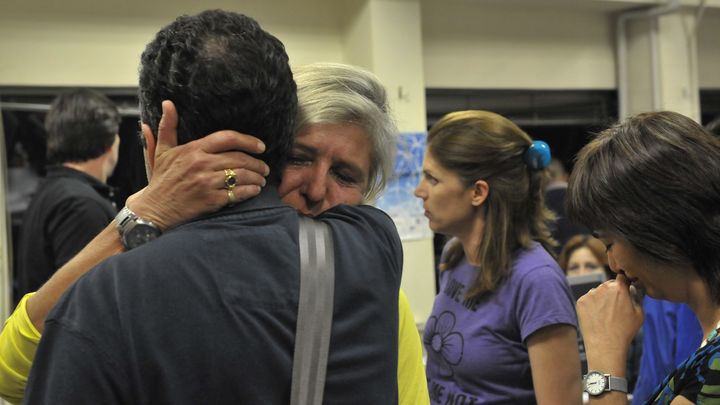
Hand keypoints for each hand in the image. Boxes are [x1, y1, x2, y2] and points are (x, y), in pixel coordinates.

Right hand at [128, 100, 269, 229]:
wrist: (153, 210)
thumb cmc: (161, 180)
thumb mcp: (161, 151)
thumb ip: (168, 127)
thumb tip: (168, 103)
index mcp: (193, 149)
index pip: (227, 138)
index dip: (248, 140)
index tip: (261, 146)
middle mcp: (201, 164)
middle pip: (239, 158)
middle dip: (257, 163)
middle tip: (265, 168)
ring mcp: (206, 182)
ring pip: (241, 176)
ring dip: (257, 178)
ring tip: (262, 180)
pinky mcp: (210, 200)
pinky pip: (237, 193)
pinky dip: (250, 192)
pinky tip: (254, 191)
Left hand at [576, 274, 643, 373]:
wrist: (605, 345)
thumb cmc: (625, 331)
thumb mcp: (639, 313)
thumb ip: (635, 296)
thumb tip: (630, 289)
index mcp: (619, 288)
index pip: (622, 277)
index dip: (624, 283)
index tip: (624, 290)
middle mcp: (603, 287)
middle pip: (608, 285)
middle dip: (612, 292)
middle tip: (615, 308)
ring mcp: (590, 294)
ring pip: (597, 292)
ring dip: (601, 299)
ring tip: (605, 316)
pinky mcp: (580, 301)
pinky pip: (588, 300)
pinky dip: (591, 306)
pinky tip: (596, 317)